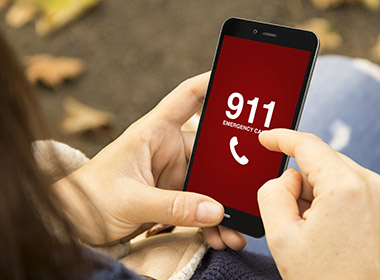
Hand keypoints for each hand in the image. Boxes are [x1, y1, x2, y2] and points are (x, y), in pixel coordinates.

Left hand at [55, 72, 245, 249]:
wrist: (74, 223)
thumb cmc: (90, 198)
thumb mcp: (130, 200)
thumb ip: (172, 206)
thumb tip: (215, 210)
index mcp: (153, 133)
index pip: (187, 97)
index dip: (212, 84)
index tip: (239, 81)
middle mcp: (167, 149)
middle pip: (210, 150)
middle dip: (230, 174)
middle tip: (250, 193)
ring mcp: (172, 174)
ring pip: (209, 183)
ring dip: (223, 207)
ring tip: (236, 232)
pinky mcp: (172, 196)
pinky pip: (200, 205)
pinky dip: (211, 221)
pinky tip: (220, 236)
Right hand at [258, 129, 379, 278]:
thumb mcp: (281, 237)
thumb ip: (272, 193)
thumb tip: (286, 178)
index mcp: (344, 188)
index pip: (307, 145)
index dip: (281, 138)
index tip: (265, 139)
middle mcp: (370, 185)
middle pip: (319, 163)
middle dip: (298, 182)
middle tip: (291, 217)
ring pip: (332, 176)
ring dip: (314, 196)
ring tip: (314, 233)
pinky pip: (346, 189)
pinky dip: (329, 202)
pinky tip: (327, 233)